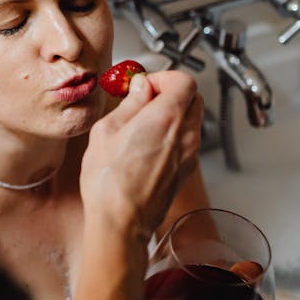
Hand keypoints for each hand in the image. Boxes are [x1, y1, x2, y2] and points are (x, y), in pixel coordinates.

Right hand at [80, 70, 202, 240]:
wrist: (121, 222)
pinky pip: (186, 141)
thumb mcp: (107, 130)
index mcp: (166, 118)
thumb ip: (130, 103)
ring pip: (191, 120)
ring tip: (142, 124)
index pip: (184, 80)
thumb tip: (140, 88)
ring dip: (172, 114)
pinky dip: (173, 134)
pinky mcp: (186, 171)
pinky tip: (146, 145)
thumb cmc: (108, 182)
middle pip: (193, 97)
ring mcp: (189, 155)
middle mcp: (185, 135)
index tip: (144, 85)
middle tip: (145, 100)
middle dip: (171, 92)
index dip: (163, 77)